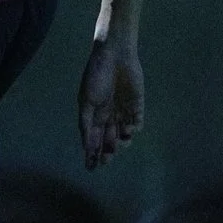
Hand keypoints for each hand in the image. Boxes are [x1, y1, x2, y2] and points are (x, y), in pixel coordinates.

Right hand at [78, 37, 145, 169]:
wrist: (114, 54)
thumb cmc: (96, 75)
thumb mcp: (85, 101)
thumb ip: (86, 123)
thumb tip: (86, 145)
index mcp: (94, 114)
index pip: (93, 140)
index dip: (91, 154)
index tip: (90, 168)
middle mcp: (109, 115)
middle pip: (108, 141)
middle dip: (107, 152)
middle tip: (106, 160)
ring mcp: (123, 111)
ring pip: (124, 135)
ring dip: (121, 142)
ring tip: (119, 144)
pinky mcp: (137, 105)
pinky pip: (137, 122)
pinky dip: (134, 129)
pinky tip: (129, 129)